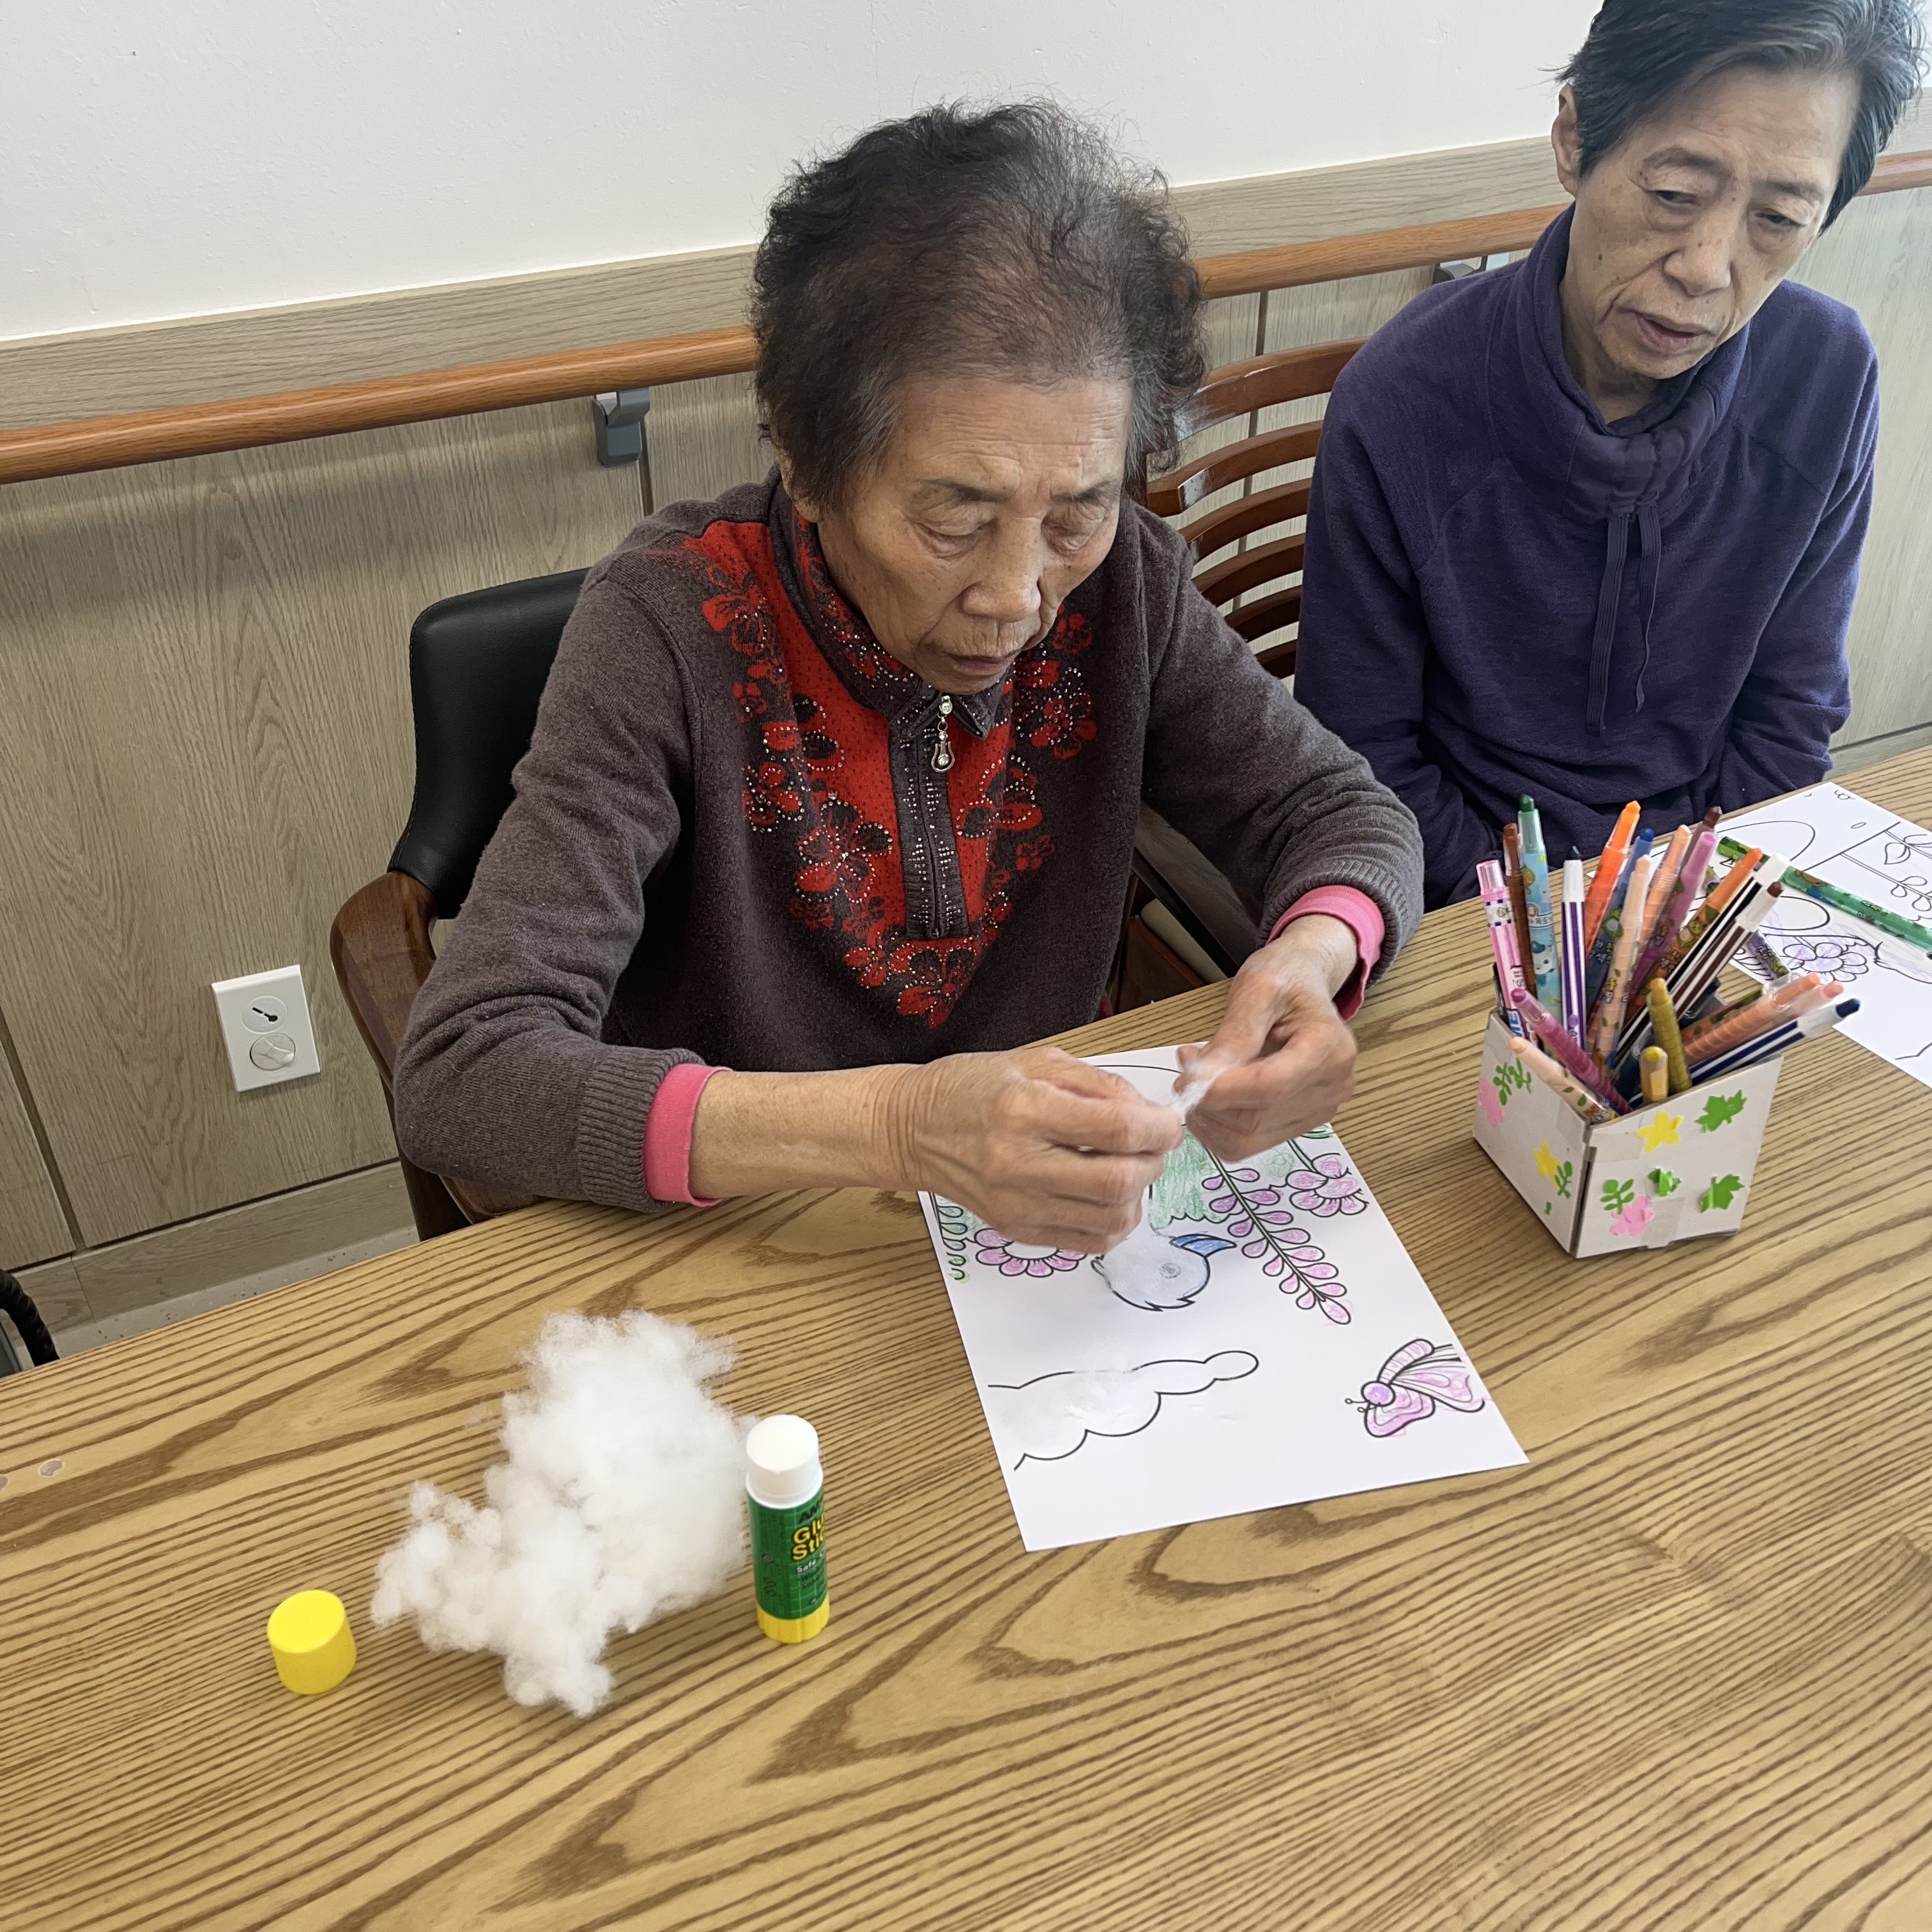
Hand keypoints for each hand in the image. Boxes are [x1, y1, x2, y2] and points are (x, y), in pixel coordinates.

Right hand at [887, 1047, 1182, 1252]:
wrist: (914, 1129)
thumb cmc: (974, 1087)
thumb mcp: (1036, 1061)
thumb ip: (1098, 1085)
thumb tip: (1150, 1114)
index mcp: (1026, 1108)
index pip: (1117, 1129)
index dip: (1160, 1128)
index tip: (1169, 1122)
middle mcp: (1020, 1162)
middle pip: (1119, 1181)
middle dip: (1154, 1162)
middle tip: (1153, 1146)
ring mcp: (1016, 1203)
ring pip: (1110, 1219)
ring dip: (1138, 1195)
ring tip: (1128, 1169)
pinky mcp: (1016, 1230)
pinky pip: (1088, 1242)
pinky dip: (1113, 1222)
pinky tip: (1105, 1196)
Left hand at [1177, 915, 1358, 1160]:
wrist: (1306, 982)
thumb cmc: (1286, 977)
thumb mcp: (1257, 989)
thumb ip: (1233, 1036)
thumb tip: (1202, 1078)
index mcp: (1330, 1049)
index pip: (1269, 1087)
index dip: (1220, 1090)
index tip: (1185, 1077)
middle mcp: (1333, 1088)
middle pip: (1256, 1120)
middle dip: (1209, 1102)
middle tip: (1186, 1068)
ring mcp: (1319, 1110)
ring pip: (1248, 1140)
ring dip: (1209, 1117)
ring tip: (1198, 1076)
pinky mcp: (1300, 1123)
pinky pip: (1249, 1143)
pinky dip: (1218, 1125)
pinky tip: (1213, 1094)